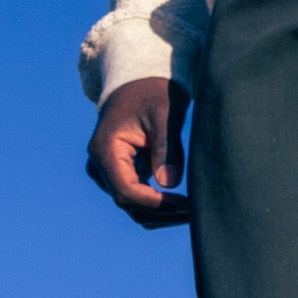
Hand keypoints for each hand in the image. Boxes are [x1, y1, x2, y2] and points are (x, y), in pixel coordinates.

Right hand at [87, 77, 191, 226]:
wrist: (138, 82)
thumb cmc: (153, 91)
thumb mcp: (165, 111)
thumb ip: (167, 147)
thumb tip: (169, 184)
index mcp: (105, 150)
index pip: (127, 192)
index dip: (157, 204)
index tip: (187, 205)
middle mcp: (99, 166)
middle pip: (129, 205)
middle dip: (162, 213)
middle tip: (197, 211)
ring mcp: (107, 173)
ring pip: (133, 208)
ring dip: (161, 215)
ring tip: (194, 209)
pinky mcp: (120, 175)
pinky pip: (137, 200)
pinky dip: (159, 206)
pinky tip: (184, 204)